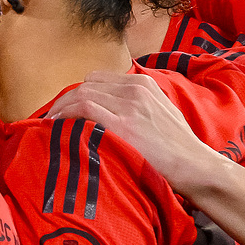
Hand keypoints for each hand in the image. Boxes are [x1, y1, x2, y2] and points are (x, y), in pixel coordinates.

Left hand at [47, 71, 222, 193]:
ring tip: (50, 122)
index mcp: (143, 83)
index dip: (77, 93)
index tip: (66, 108)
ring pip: (82, 94)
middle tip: (52, 117)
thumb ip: (134, 106)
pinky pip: (84, 108)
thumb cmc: (176, 147)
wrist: (194, 164)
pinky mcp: (123, 123)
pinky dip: (66, 114)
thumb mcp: (158, 113)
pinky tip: (57, 125)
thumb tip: (105, 112)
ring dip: (61, 107)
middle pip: (86, 85)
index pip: (98, 80)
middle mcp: (135, 88)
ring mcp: (129, 104)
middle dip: (65, 100)